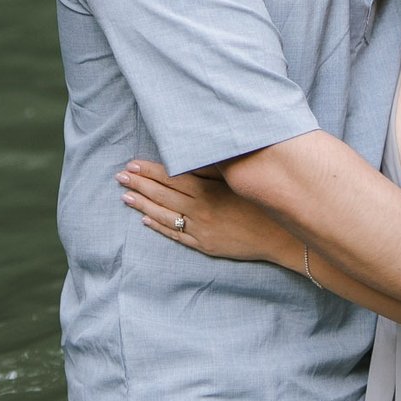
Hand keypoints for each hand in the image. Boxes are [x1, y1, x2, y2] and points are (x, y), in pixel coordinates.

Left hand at [116, 159, 297, 264]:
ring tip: (125, 198)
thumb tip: (189, 154)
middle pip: (163, 195)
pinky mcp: (205, 245)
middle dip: (139, 185)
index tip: (131, 165)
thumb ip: (212, 168)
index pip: (170, 178)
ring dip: (143, 205)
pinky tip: (147, 220)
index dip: (149, 171)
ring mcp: (201, 230)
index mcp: (207, 190)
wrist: (280, 235)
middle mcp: (199, 210)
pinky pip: (177, 236)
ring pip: (165, 216)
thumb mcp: (238, 179)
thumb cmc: (262, 201)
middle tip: (120, 178)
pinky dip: (160, 227)